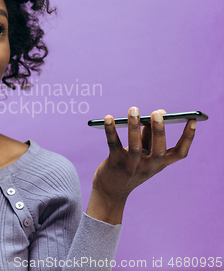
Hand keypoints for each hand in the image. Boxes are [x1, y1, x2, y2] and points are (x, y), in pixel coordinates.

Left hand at [85, 107, 196, 224]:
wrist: (110, 191)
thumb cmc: (129, 167)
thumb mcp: (143, 155)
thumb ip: (149, 135)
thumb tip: (158, 112)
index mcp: (160, 164)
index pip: (180, 153)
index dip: (188, 138)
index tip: (193, 120)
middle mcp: (149, 167)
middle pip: (159, 150)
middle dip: (159, 131)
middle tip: (157, 112)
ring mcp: (132, 167)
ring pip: (135, 146)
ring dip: (134, 126)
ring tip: (133, 110)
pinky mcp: (115, 164)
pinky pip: (113, 144)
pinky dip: (111, 130)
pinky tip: (108, 118)